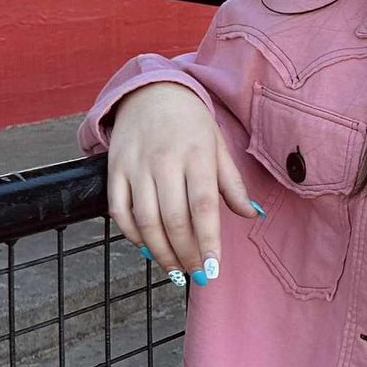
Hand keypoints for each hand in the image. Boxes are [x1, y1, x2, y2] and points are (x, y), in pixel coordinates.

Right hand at [105, 81, 260, 281]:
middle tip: (196, 275)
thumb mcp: (218, 146)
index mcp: (197, 155)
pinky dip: (131, 234)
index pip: (203, 206)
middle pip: (173, 219)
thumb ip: (232, 183)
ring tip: (175, 269)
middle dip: (186, 254)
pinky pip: (119, 210)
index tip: (213, 268)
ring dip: (160, 251)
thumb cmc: (191, 123)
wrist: (151, 91)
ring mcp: (136, 166)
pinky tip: (146, 248)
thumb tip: (252, 215)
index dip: (208, 240)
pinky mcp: (114, 169)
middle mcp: (164, 162)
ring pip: (145, 220)